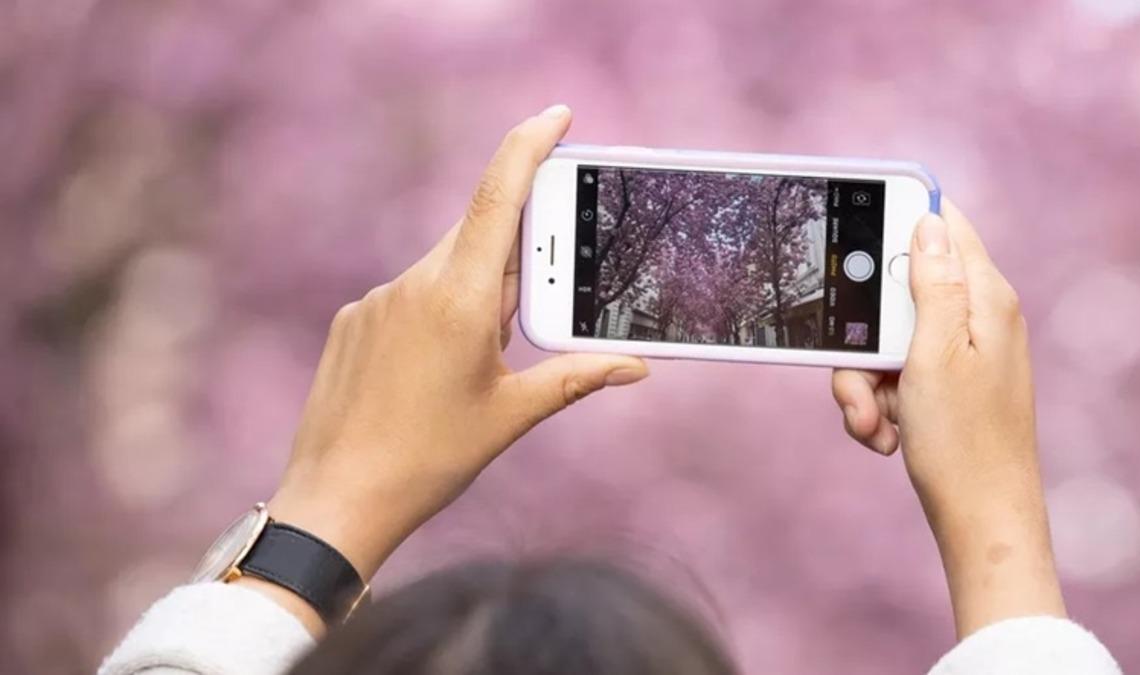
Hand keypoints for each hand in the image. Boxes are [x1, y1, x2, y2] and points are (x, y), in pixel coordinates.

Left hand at [245, 106, 647, 631]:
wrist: (336, 500)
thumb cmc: (429, 460)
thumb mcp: (512, 415)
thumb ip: (575, 377)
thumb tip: (635, 365)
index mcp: (458, 299)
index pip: (500, 197)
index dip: (530, 146)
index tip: (558, 116)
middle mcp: (412, 284)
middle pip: (478, 238)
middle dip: (515, 263)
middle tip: (530, 316)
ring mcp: (376, 300)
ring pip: (442, 270)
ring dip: (473, 295)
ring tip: (475, 365)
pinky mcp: (352, 320)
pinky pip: (407, 295)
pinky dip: (435, 312)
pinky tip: (432, 372)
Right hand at [831, 200, 1064, 637]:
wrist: (979, 518)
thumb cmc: (962, 442)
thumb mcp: (934, 354)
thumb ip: (933, 283)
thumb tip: (928, 219)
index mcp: (983, 300)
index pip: (943, 227)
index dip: (898, 221)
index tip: (854, 234)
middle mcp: (973, 320)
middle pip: (894, 294)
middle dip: (864, 338)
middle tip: (863, 376)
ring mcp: (957, 354)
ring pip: (884, 341)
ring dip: (864, 383)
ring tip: (874, 422)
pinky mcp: (941, 386)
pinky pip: (892, 376)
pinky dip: (878, 404)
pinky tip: (886, 435)